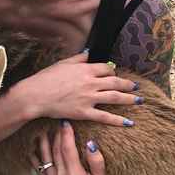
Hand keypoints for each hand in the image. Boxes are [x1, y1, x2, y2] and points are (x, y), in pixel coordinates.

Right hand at [18, 51, 140, 126]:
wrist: (35, 95)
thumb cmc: (45, 79)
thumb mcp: (63, 63)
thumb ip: (79, 58)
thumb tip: (89, 52)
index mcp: (85, 70)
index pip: (106, 68)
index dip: (112, 71)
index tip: (115, 74)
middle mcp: (90, 83)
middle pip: (115, 83)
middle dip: (127, 85)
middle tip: (136, 87)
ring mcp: (89, 98)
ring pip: (115, 98)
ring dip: (129, 99)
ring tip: (139, 101)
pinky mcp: (84, 113)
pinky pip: (105, 117)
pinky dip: (119, 120)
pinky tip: (129, 123)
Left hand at [31, 123, 107, 174]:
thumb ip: (97, 161)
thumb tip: (91, 143)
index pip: (68, 150)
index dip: (66, 135)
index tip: (66, 123)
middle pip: (56, 152)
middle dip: (56, 135)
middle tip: (56, 121)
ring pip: (45, 158)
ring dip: (43, 143)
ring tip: (43, 129)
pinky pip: (40, 169)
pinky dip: (35, 157)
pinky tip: (33, 146)